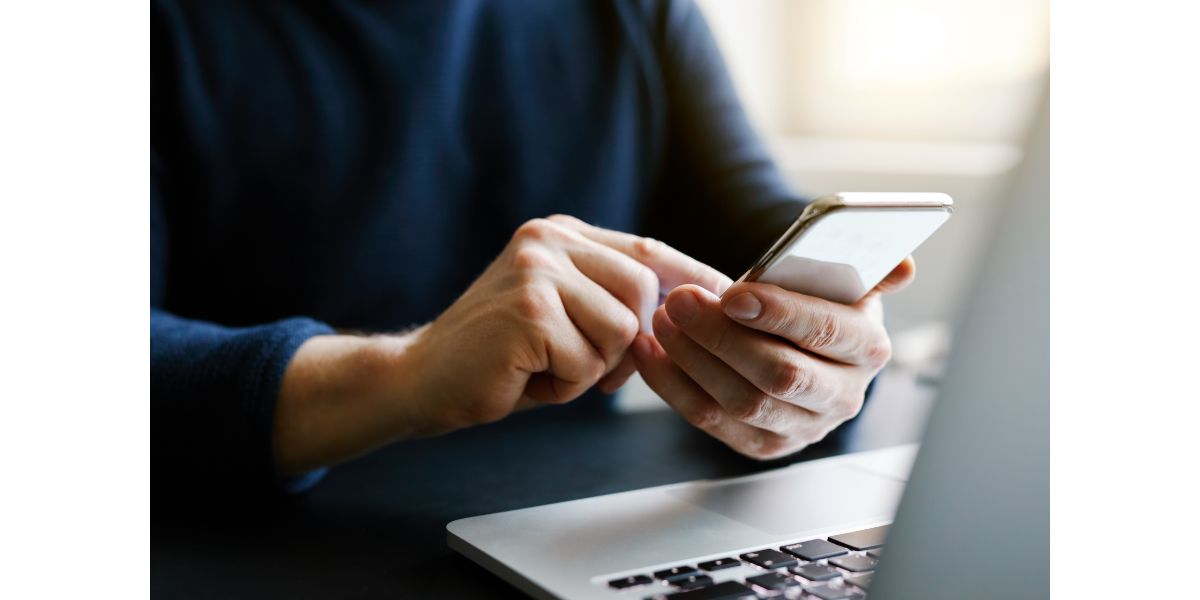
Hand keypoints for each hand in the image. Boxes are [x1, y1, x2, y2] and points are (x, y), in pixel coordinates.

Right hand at [272, 216, 728, 473]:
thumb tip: (692, 309)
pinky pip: (589, 363)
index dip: (692, 279)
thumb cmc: (498, 358)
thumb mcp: (562, 315)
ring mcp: (537, 270)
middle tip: (570, 364)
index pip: (648, 250)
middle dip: (623, 345)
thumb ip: (612, 301)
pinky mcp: (530, 310)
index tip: (731, 298)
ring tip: (540, 366)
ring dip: (590, 369)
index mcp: (559, 233)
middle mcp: (549, 239)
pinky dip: (564, 386)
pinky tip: (523, 376)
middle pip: (644, 294)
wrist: (420, 379)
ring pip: (621, 331)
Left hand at [632, 258, 916, 459]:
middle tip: (682, 300)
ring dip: (693, 359)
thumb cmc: (816, 301)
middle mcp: (843, 395)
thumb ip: (870, 267)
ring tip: (664, 319)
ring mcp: (803, 426)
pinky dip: (674, 386)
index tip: (733, 293)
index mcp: (868, 348)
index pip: (828, 333)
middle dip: (722, 336)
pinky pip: (710, 421)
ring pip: (741, 401)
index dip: (780, 314)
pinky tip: (652, 351)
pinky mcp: (765, 445)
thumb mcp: (845, 278)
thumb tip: (904, 266)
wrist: (800, 341)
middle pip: (779, 373)